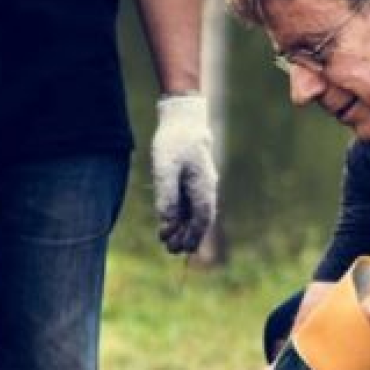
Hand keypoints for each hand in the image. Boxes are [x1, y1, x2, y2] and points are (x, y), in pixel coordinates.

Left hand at [151, 93, 217, 252]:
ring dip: (182, 229)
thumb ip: (166, 195)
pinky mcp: (190, 182)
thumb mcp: (165, 167)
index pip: (202, 218)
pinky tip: (169, 226)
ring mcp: (198, 186)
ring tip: (167, 243)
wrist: (183, 118)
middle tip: (170, 250)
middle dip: (187, 237)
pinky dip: (180, 218)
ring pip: (194, 214)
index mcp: (203, 186)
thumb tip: (166, 221)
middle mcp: (205, 189)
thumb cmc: (174, 141)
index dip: (192, 235)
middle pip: (200, 220)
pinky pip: (188, 205)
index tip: (180, 248)